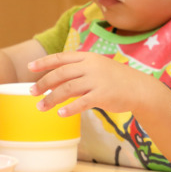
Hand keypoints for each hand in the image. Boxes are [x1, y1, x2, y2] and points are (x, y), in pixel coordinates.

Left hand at [28, 51, 154, 116]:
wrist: (140, 88)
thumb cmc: (116, 80)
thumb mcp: (97, 70)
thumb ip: (77, 75)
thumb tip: (54, 84)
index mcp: (89, 57)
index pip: (61, 57)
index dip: (44, 62)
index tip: (30, 67)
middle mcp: (91, 66)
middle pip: (61, 73)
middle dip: (43, 83)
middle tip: (31, 92)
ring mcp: (97, 80)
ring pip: (67, 89)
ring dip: (51, 99)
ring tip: (41, 107)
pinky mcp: (103, 95)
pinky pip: (81, 102)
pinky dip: (69, 108)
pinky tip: (60, 114)